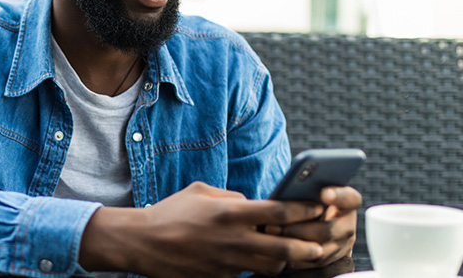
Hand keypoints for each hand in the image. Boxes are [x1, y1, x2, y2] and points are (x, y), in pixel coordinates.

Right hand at [79, 182, 327, 277]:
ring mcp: (225, 263)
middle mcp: (231, 239)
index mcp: (229, 212)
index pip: (278, 213)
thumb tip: (254, 204)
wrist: (142, 243)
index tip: (318, 209)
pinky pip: (246, 275)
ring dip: (283, 262)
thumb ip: (232, 197)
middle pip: (283, 248)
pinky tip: (256, 263)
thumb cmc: (171, 213)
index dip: (303, 211)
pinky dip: (255, 270)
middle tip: (320, 245)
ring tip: (289, 256)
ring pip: (269, 268)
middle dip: (307, 248)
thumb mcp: (202, 192)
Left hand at [261, 186, 361, 269]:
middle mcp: (347, 227)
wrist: (320, 223)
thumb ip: (307, 189)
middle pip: (328, 230)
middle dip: (299, 228)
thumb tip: (290, 188)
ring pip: (319, 250)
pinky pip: (310, 263)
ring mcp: (339, 246)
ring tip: (270, 234)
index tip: (323, 192)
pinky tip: (274, 249)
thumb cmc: (311, 202)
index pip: (351, 199)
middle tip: (274, 223)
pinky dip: (291, 257)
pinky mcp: (328, 260)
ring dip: (292, 243)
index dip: (339, 196)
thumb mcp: (313, 192)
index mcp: (347, 205)